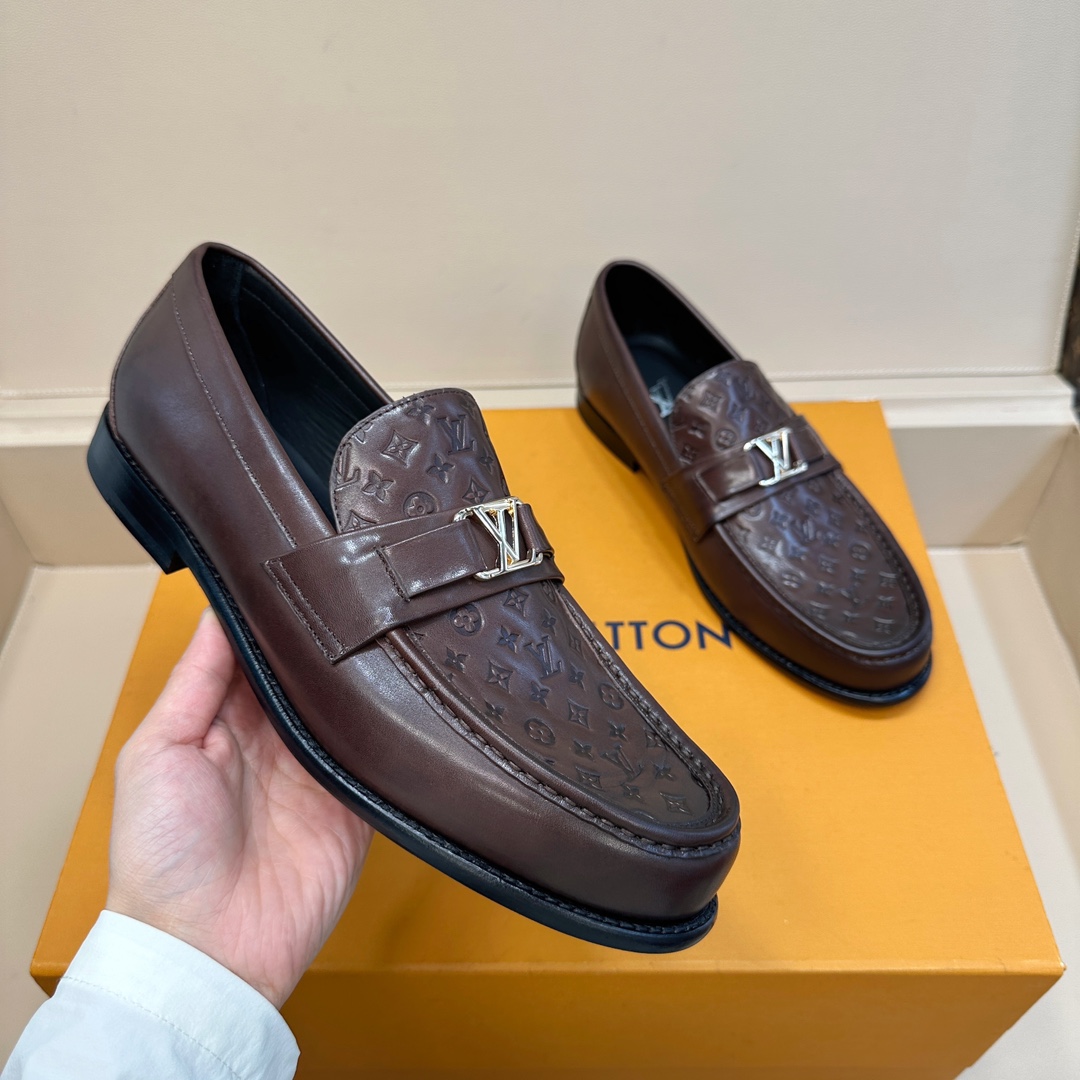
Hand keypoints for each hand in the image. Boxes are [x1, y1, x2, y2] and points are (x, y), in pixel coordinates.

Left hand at [106, 608, 371, 1006]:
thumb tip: (220, 611)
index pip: (258, 656)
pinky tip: (405, 694)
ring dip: (361, 679)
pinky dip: (391, 731)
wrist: (206, 946)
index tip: (302, 571)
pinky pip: (380, 756)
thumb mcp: (156, 750)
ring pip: (349, 707)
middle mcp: (275, 742)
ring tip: (383, 630)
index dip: (277, 618)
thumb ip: (195, 680)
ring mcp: (317, 772)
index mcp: (224, 723)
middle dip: (328, 641)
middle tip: (355, 590)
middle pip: (310, 675)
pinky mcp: (356, 804)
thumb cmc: (161, 853)